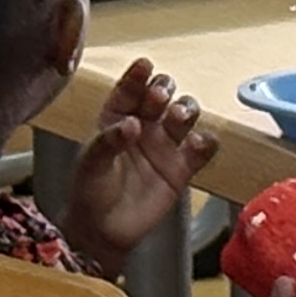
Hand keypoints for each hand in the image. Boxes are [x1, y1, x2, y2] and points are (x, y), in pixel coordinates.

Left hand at [63, 58, 217, 265]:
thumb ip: (109, 141)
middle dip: (163, 89)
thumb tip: (131, 124)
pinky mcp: (181, 169)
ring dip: (185, 109)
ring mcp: (164, 145)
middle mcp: (143, 125)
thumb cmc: (90, 191)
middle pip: (161, 95)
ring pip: (184, 115)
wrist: (103, 231)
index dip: (137, 75)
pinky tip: (198, 143)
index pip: (129, 89)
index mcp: (116, 117)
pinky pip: (201, 150)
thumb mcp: (91, 163)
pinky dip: (205, 142)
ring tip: (178, 115)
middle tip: (159, 95)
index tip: (144, 65)